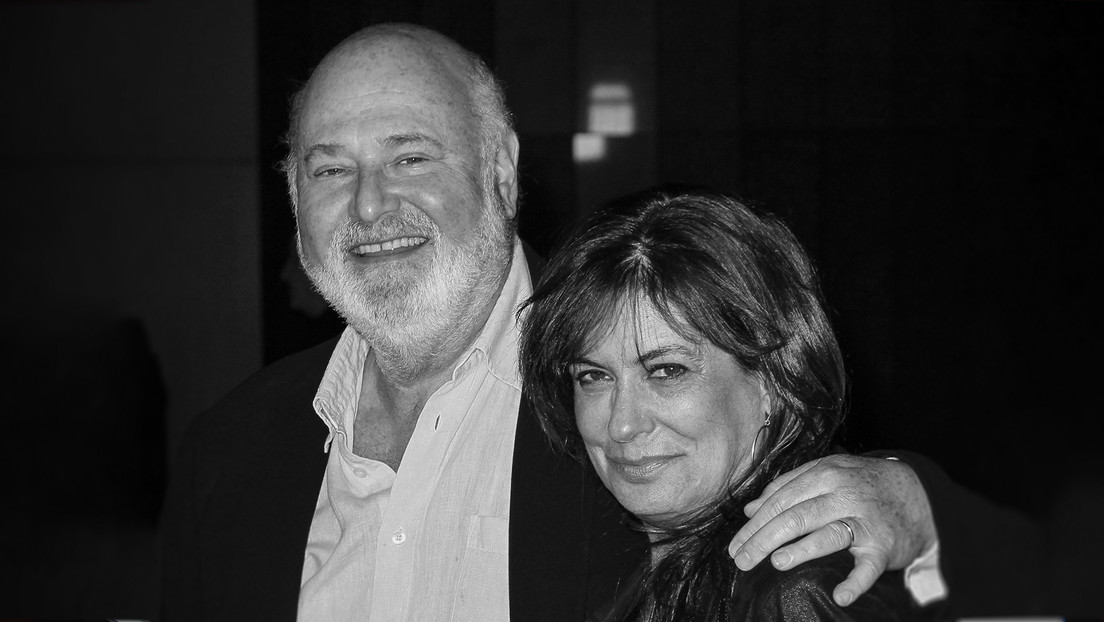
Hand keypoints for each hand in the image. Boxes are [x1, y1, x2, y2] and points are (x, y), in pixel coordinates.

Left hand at [728, 454, 935, 605]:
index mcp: (824, 474)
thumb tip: (751, 508)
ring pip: (828, 535)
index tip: (735, 545)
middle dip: (764, 540)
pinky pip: (869, 566)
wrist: (920, 493)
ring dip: (802, 550)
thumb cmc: (862, 484)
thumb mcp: (826, 473)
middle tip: (741, 561)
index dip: (754, 524)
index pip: (780, 501)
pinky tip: (840, 595)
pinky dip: (856, 582)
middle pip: (796, 517)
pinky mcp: (884, 546)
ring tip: (776, 562)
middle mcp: (843, 494)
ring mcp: (865, 520)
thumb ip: (788, 486)